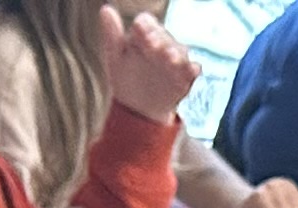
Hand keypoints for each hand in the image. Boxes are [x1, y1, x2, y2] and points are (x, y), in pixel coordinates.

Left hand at [95, 3, 198, 121]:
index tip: (138, 31)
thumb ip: (112, 34)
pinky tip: (191, 70)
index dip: (143, 26)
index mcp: (143, 35)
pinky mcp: (185, 75)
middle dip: (160, 40)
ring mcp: (175, 58)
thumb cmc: (125, 77)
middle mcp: (162, 43)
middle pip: (164, 35)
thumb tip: (105, 9)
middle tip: (153, 46)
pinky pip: (191, 69)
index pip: (145, 23)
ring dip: (176, 54)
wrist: (138, 108)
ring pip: (180, 50)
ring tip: (171, 59)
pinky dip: (191, 69)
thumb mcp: (115, 58)